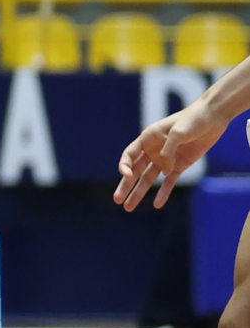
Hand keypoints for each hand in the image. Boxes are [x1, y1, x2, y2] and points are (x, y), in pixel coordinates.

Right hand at [115, 102, 231, 209]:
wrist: (211, 119)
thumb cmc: (191, 121)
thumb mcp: (178, 132)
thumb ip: (168, 151)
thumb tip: (165, 171)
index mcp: (147, 139)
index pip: (130, 156)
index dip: (125, 166)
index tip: (127, 176)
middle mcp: (152, 151)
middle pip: (135, 171)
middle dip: (126, 186)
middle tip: (117, 200)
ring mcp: (165, 160)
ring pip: (148, 179)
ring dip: (139, 193)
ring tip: (129, 207)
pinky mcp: (178, 166)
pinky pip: (168, 182)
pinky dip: (163, 193)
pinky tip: (156, 204)